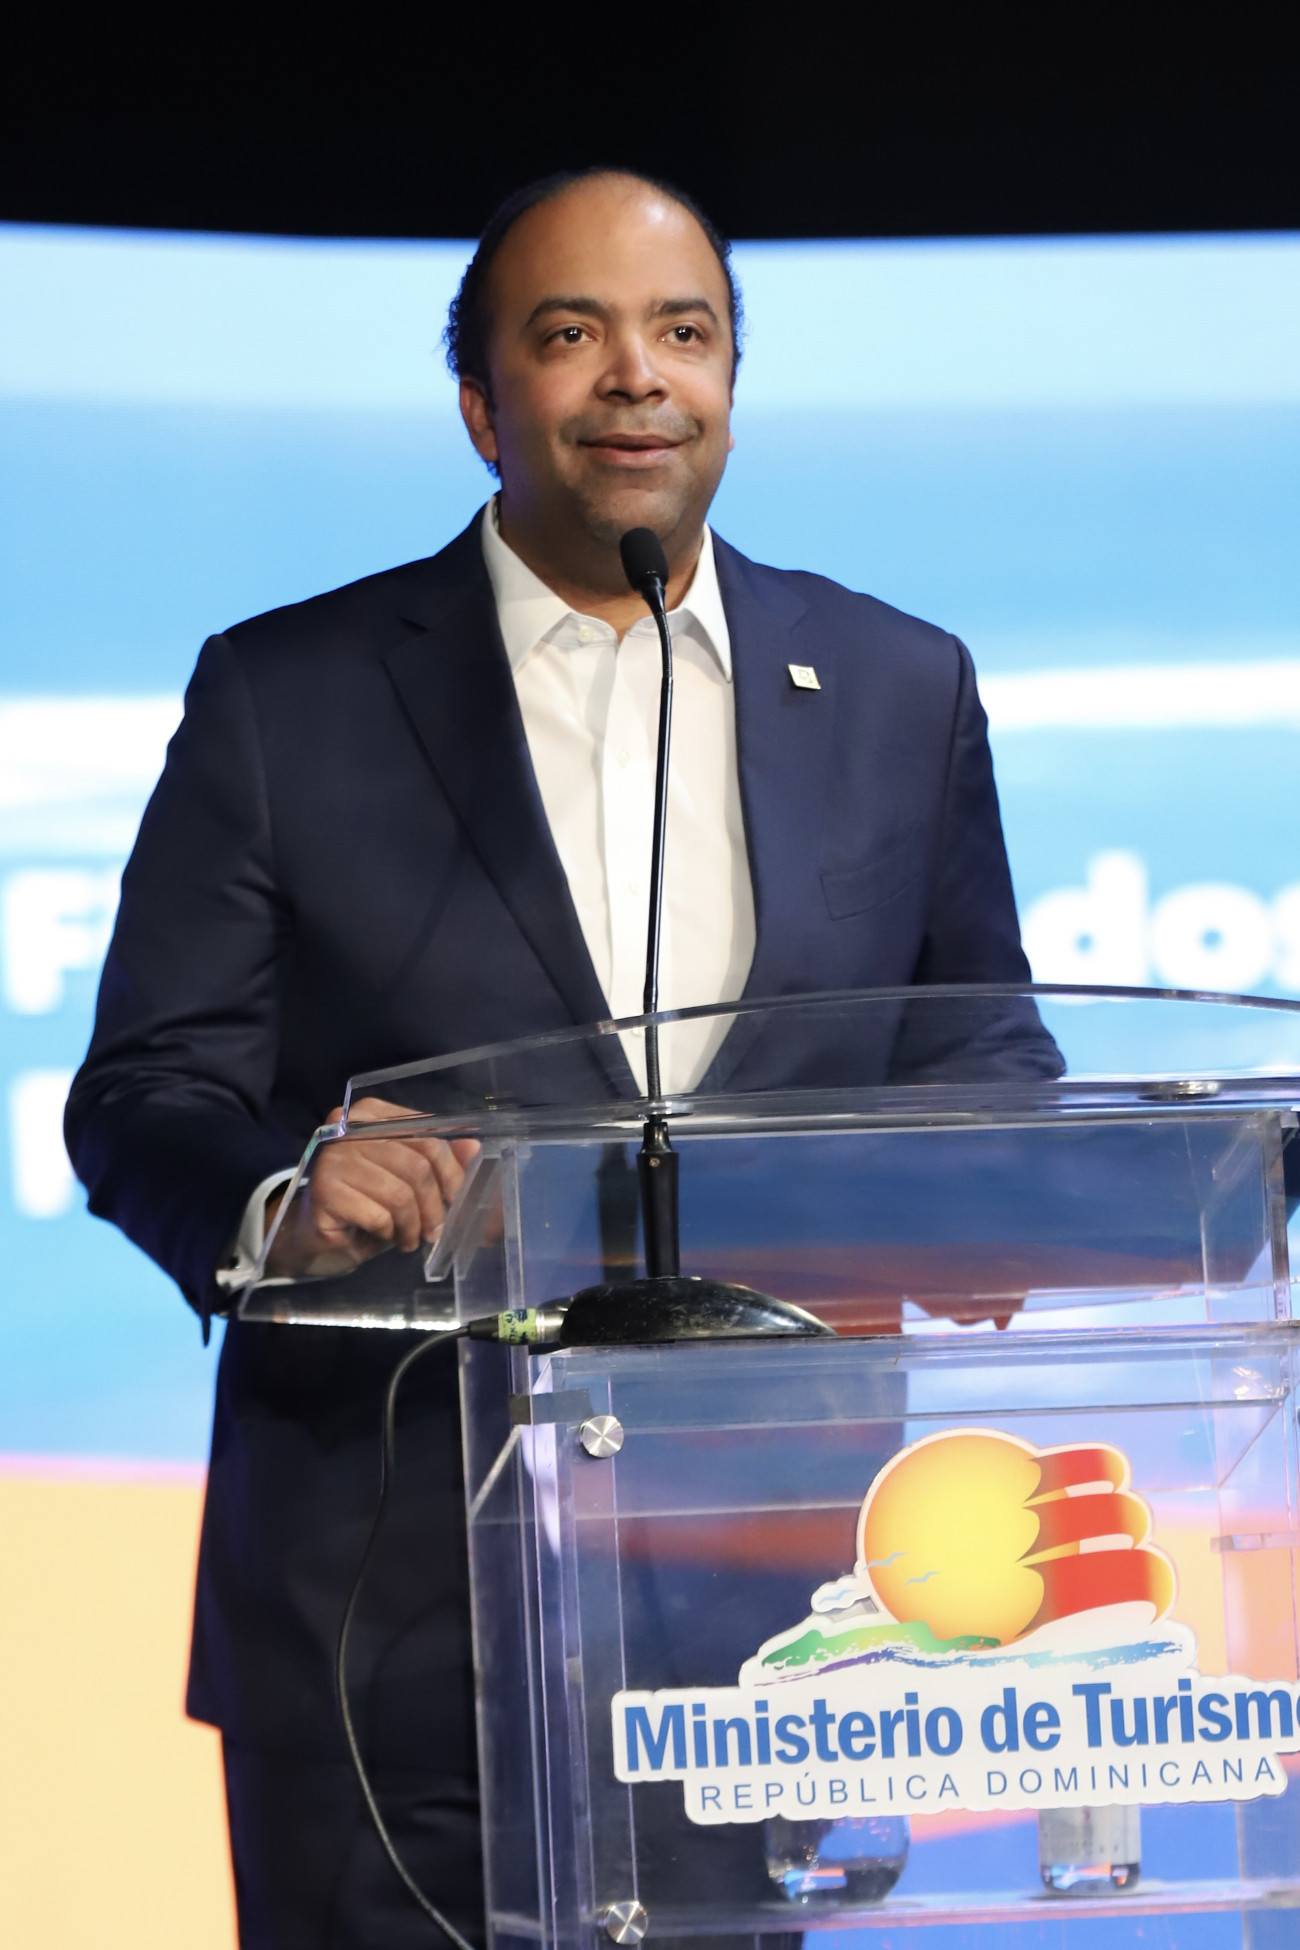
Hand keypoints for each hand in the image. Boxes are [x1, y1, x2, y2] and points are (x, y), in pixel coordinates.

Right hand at [264, 1097, 478, 1278]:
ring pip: (401, 1194)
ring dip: (413, 1225)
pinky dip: (389, 1232)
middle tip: (435, 1229)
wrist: (312, 1232)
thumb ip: (438, 1160)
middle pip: (418, 1165)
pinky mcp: (325, 1190)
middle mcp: (349, 1127)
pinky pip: (379, 1214)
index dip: (451, 1170)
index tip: (456, 1198)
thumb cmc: (364, 1201)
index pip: (427, 1135)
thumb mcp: (406, 1179)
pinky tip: (384, 1236)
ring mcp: (333, 1157)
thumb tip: (474, 1147)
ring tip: (410, 1238)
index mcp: (372, 1114)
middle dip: (434, 1205)